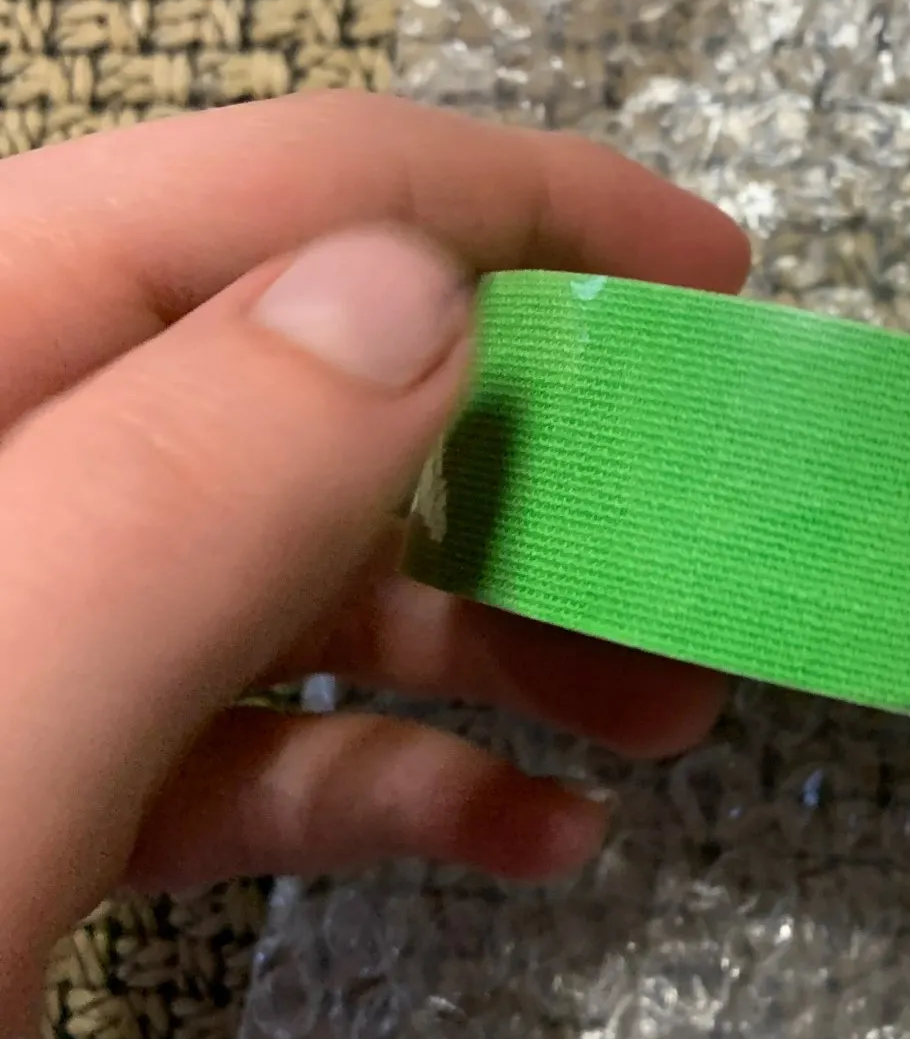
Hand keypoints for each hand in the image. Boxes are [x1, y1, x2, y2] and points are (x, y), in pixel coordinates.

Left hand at [0, 91, 748, 1038]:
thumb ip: (165, 501)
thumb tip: (413, 293)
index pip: (234, 204)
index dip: (488, 200)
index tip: (703, 267)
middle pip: (282, 385)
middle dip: (523, 450)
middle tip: (709, 530)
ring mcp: (2, 651)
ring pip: (277, 572)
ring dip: (489, 629)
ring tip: (667, 702)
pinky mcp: (28, 804)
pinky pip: (237, 743)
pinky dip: (389, 777)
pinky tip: (531, 839)